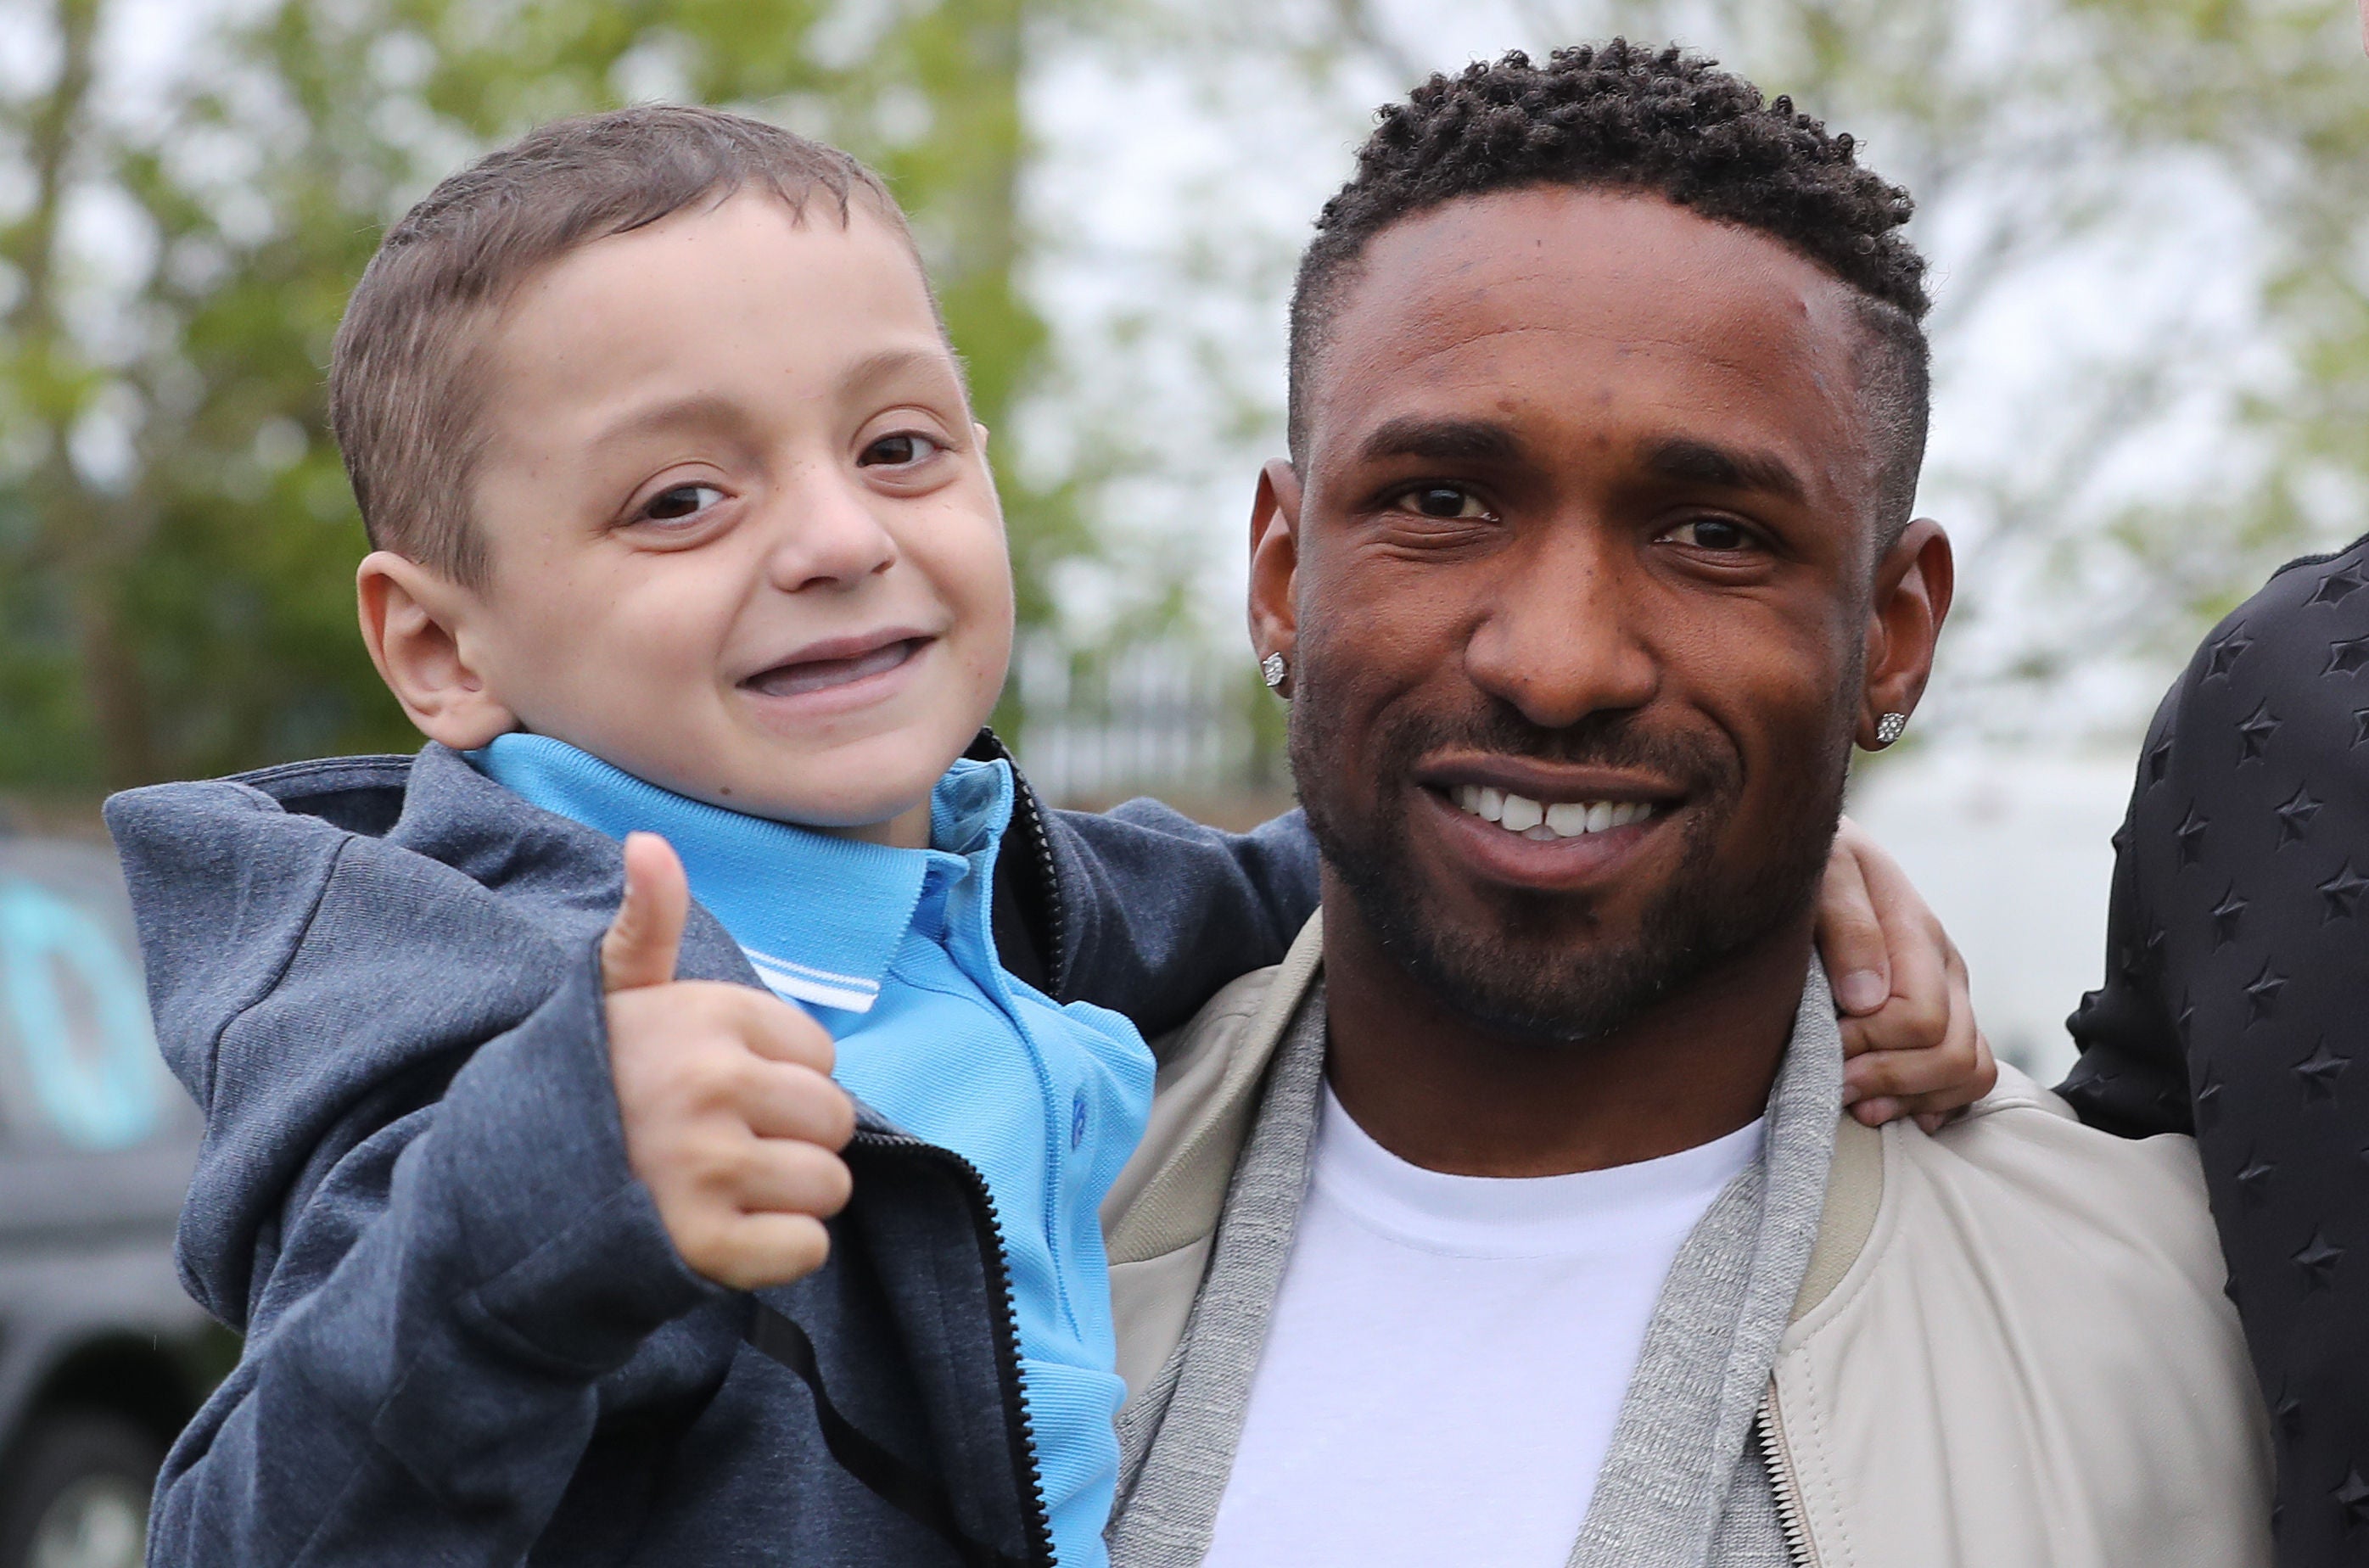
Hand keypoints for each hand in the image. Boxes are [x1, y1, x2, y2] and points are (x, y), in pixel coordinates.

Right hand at [603, 832, 855, 1288]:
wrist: (503, 1192)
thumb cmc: (586, 1083)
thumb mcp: (613, 994)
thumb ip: (647, 922)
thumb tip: (649, 842)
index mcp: (705, 1017)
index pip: (819, 1054)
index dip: (779, 1078)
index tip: (717, 1091)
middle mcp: (710, 1083)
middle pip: (833, 1120)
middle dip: (792, 1139)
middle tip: (723, 1148)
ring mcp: (707, 1166)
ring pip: (828, 1185)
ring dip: (785, 1199)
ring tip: (721, 1191)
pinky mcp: (704, 1245)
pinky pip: (805, 1248)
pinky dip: (777, 1254)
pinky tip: (724, 1236)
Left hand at [1816, 817, 1996, 1132]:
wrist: (1820, 853)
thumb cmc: (1812, 862)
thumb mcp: (1822, 870)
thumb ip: (1846, 925)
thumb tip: (1866, 998)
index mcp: (1917, 934)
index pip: (1921, 1019)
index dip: (1871, 1044)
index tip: (1823, 1041)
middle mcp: (1944, 969)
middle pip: (1953, 1054)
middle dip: (1890, 1079)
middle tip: (1833, 1083)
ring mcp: (1949, 996)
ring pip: (1969, 1072)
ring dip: (1913, 1098)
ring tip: (1857, 1102)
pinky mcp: (1940, 1018)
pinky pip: (1965, 1076)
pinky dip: (1931, 1102)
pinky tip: (1887, 1106)